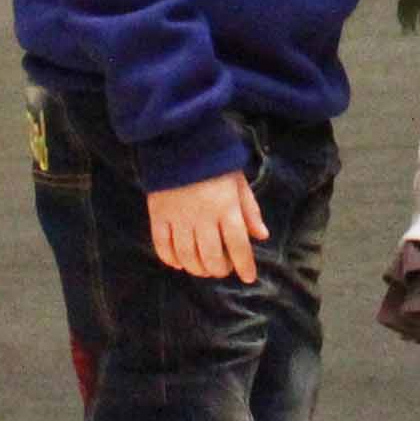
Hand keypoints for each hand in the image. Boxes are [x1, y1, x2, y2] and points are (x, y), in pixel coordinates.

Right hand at [149, 171, 266, 283]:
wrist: (181, 142)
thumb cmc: (216, 164)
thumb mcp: (239, 183)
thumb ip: (250, 210)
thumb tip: (261, 236)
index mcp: (226, 208)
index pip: (238, 245)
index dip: (245, 265)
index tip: (248, 278)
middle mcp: (202, 217)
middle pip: (211, 256)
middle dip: (219, 269)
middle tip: (223, 269)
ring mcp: (178, 217)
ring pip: (186, 255)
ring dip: (196, 268)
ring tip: (203, 269)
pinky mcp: (158, 215)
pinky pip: (162, 245)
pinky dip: (170, 259)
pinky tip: (179, 263)